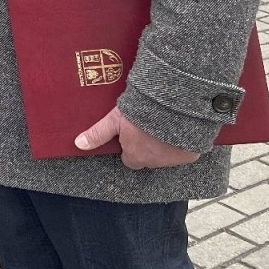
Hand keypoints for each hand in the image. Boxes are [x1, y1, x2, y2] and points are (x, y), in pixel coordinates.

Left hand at [75, 106, 201, 168]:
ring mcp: (174, 160)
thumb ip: (98, 134)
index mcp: (136, 157)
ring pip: (166, 156)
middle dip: (148, 147)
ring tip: (163, 125)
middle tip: (148, 127)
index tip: (132, 135)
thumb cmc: (139, 112)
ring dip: (165, 145)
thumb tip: (78, 145)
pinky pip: (185, 152)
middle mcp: (154, 163)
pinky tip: (178, 128)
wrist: (171, 105)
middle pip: (148, 158)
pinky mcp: (190, 154)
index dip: (130, 148)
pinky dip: (182, 144)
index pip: (130, 160)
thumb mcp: (115, 120)